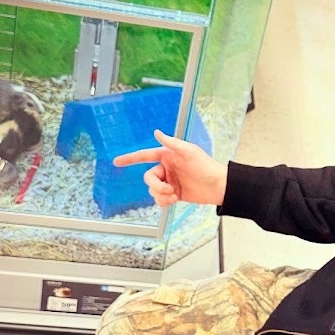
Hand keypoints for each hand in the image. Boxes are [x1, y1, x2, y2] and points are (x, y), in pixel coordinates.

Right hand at [113, 129, 227, 207]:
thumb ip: (172, 143)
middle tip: (169, 190)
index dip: (130, 158)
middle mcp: (166, 168)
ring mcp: (169, 182)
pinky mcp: (173, 194)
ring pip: (153, 190)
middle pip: (148, 178)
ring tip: (174, 196)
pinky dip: (164, 202)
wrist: (217, 186)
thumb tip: (156, 132)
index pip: (144, 156)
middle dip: (156, 186)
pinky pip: (159, 200)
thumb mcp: (189, 152)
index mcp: (167, 156)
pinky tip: (174, 200)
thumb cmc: (206, 166)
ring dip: (161, 195)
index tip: (116, 162)